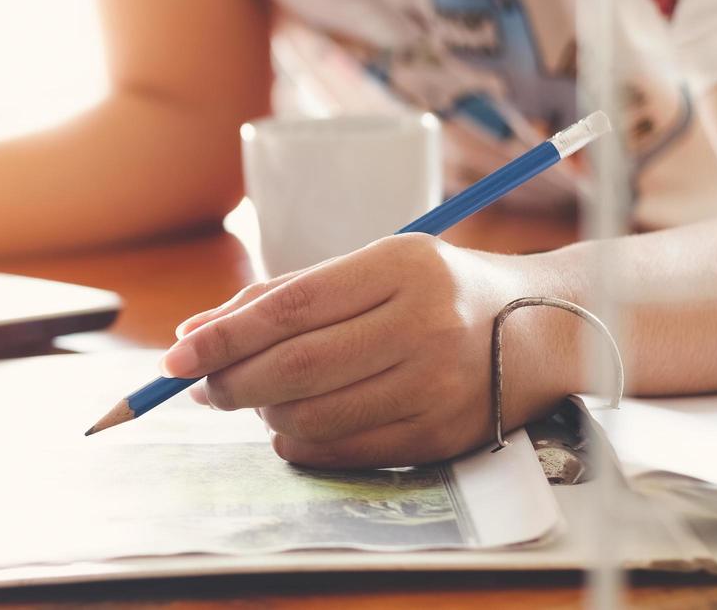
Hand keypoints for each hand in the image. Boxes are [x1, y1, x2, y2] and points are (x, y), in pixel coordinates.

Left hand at [161, 234, 577, 467]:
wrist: (542, 329)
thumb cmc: (431, 289)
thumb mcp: (367, 266)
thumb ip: (281, 296)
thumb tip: (192, 335)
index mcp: (400, 267)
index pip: (289, 309)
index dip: (223, 337)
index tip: (174, 357)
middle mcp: (424, 326)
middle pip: (297, 368)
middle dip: (231, 382)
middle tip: (199, 386)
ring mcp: (439, 386)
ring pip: (315, 415)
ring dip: (262, 413)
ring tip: (250, 397)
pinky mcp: (443, 435)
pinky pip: (345, 451)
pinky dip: (299, 442)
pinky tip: (287, 423)